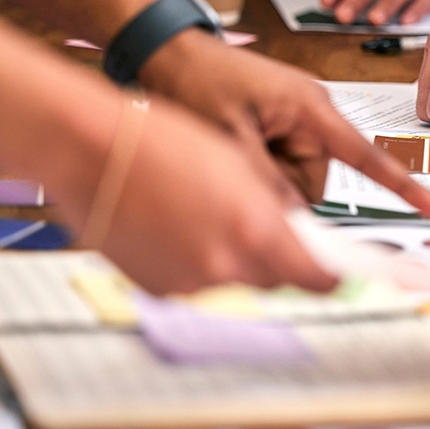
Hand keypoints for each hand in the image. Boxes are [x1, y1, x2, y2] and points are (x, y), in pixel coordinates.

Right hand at [54, 96, 337, 294]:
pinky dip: (194, 261)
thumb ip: (273, 207)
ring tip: (205, 211)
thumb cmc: (163, 141)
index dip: (329, 278)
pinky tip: (179, 225)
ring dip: (231, 257)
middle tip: (265, 228)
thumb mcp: (240, 164)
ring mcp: (188, 281)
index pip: (312, 276)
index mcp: (254, 230)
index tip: (337, 277)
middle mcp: (224, 265)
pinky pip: (193, 281)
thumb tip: (292, 231)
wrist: (92, 147)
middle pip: (273, 279)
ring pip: (232, 280)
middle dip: (277, 259)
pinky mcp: (157, 287)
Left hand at [138, 31, 429, 215]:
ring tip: (232, 142)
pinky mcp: (284, 121)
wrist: (167, 50)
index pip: (365, 156)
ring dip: (266, 173)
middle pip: (317, 179)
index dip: (402, 186)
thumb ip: (264, 183)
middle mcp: (313, 111)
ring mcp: (299, 116)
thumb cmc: (195, 81)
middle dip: (280, 183)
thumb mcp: (228, 139)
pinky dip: (261, 162)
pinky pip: (285, 161)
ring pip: (298, 176)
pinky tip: (236, 140)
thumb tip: (290, 220)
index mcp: (310, 108)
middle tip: (239, 160)